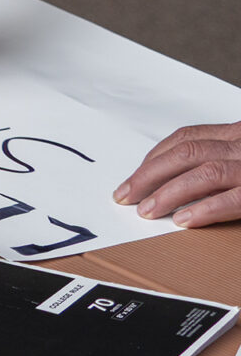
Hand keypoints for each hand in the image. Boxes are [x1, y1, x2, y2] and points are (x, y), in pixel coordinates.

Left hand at [115, 122, 240, 226]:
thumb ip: (213, 164)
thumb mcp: (240, 160)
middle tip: (126, 196)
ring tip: (147, 211)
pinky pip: (234, 198)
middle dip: (150, 175)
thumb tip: (169, 183)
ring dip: (169, 193)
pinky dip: (206, 209)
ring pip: (206, 173)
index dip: (155, 158)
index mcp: (238, 136)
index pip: (187, 139)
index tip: (133, 178)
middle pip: (187, 154)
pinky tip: (183, 219)